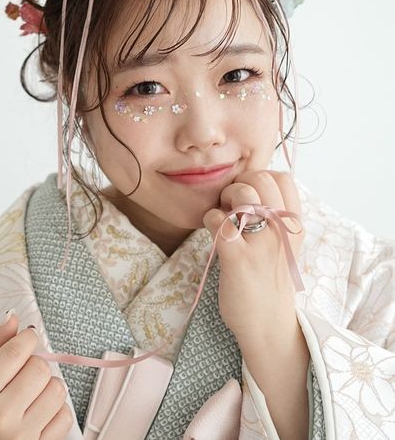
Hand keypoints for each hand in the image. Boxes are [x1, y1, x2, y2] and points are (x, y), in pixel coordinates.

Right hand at [0, 314, 72, 439]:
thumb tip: (14, 318)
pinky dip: (55, 410)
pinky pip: (65, 416)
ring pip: (57, 389)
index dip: (28, 338)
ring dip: (47, 386)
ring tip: (30, 393)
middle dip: (34, 363)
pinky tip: (37, 412)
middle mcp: (0, 416)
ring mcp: (21, 436)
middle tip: (22, 372)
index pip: (17, 351)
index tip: (27, 339)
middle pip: (40, 368)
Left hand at [202, 170, 304, 343]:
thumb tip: (245, 185)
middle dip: (238, 184)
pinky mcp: (239, 259)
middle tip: (232, 206)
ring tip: (224, 219)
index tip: (250, 196)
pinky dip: (210, 220)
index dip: (260, 178)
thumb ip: (271, 216)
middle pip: (260, 178)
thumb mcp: (283, 245)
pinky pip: (219, 220)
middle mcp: (281, 230)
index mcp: (293, 225)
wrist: (269, 326)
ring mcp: (261, 244)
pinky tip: (213, 233)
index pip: (282, 178)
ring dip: (223, 200)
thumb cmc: (268, 280)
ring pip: (241, 194)